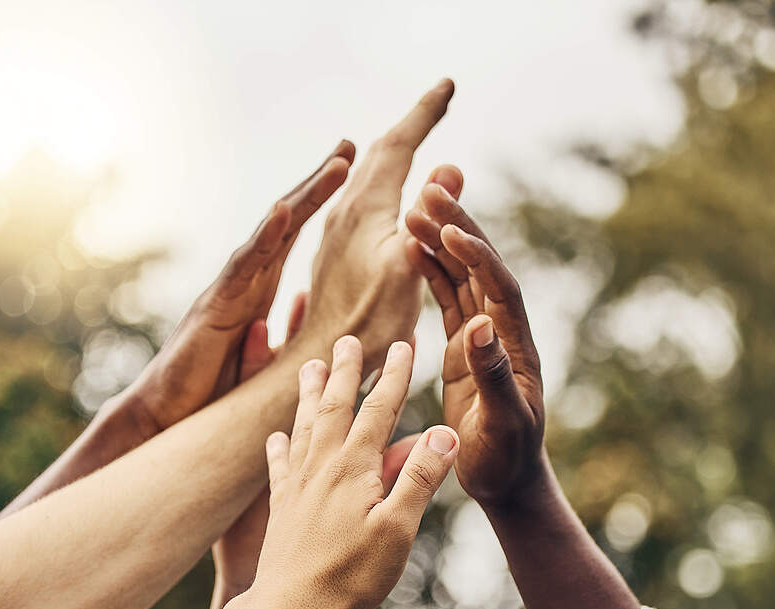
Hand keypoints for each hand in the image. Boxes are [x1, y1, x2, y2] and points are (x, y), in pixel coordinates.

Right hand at [112, 141, 355, 443]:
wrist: (168, 419)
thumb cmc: (213, 397)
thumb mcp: (267, 365)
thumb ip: (291, 339)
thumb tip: (319, 324)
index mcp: (260, 291)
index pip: (297, 239)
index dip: (323, 207)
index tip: (352, 173)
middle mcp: (246, 281)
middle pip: (287, 223)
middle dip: (318, 185)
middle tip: (349, 148)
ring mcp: (230, 289)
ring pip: (271, 235)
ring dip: (305, 198)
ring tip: (337, 166)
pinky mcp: (215, 306)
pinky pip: (244, 266)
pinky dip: (265, 237)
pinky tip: (285, 211)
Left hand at [253, 336, 457, 608]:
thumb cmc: (350, 575)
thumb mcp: (398, 529)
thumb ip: (420, 477)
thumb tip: (444, 432)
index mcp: (353, 467)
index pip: (379, 409)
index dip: (395, 375)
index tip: (405, 343)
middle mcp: (321, 466)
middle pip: (335, 406)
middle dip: (346, 371)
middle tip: (347, 339)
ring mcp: (297, 485)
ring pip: (304, 426)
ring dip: (310, 394)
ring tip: (309, 366)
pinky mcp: (282, 508)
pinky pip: (280, 465)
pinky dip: (280, 446)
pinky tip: (277, 437)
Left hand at [302, 81, 454, 366]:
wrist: (325, 358)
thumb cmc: (369, 322)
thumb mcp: (407, 267)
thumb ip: (428, 218)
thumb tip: (449, 169)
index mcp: (365, 207)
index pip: (398, 144)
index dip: (425, 113)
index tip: (448, 85)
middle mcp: (344, 211)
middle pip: (379, 153)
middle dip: (411, 124)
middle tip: (437, 101)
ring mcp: (336, 232)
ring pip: (365, 175)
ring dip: (391, 150)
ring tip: (412, 135)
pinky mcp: (334, 253)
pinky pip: (360, 199)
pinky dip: (380, 180)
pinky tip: (381, 194)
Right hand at [403, 179, 545, 504]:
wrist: (508, 481)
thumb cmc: (507, 459)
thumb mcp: (503, 422)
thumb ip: (494, 375)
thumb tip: (480, 326)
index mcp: (515, 347)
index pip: (498, 288)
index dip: (477, 256)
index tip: (450, 229)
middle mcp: (501, 333)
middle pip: (481, 267)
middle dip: (458, 227)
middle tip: (430, 189)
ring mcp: (482, 338)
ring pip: (461, 277)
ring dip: (440, 242)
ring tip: (413, 208)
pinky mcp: (463, 349)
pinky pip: (447, 300)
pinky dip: (431, 272)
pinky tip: (411, 249)